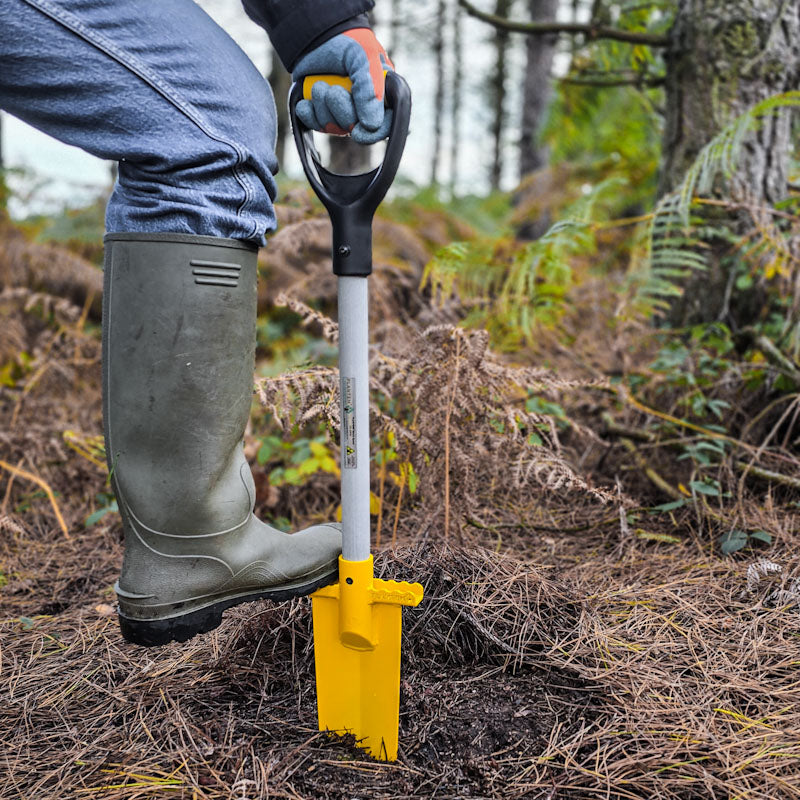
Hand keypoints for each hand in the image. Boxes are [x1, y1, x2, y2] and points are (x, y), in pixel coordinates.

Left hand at [292, 28, 393, 144]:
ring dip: (323, 108)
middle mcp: (363, 107)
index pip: (384, 125)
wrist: (315, 33)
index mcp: (382, 95)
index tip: (357, 131)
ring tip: (319, 85)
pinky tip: (307, 101)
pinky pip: (316, 125)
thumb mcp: (364, 56)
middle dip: (341, 111)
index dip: (372, 134)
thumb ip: (370, 88)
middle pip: (356, 130)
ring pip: (335, 128)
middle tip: (332, 90)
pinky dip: (309, 114)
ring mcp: (342, 111)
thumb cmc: (347, 40)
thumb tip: (372, 125)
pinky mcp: (322, 112)